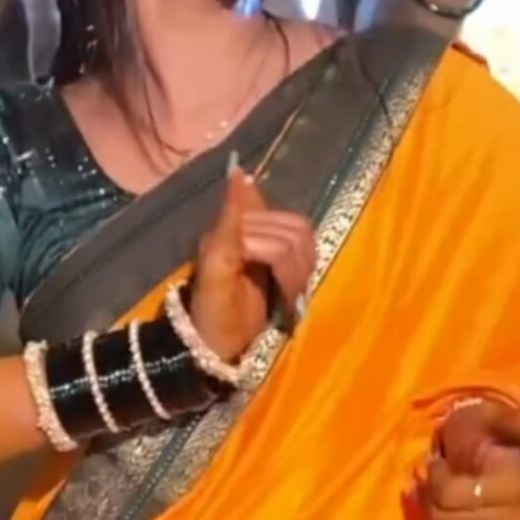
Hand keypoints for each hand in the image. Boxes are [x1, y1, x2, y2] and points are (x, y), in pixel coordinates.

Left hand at [188, 161, 315, 363]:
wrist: (216, 347)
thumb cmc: (211, 309)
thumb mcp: (216, 265)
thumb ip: (231, 220)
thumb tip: (239, 172)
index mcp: (233, 229)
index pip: (276, 218)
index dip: (271, 239)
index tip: (255, 261)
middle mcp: (254, 233)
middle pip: (295, 230)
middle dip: (284, 259)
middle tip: (270, 284)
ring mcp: (273, 252)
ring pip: (304, 243)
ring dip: (294, 270)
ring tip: (281, 291)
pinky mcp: (286, 272)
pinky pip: (308, 260)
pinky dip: (299, 279)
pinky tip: (288, 294)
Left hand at [420, 394, 519, 519]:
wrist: (477, 454)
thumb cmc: (476, 435)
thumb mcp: (482, 420)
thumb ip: (504, 423)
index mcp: (511, 491)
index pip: (455, 499)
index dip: (441, 480)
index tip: (438, 462)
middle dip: (433, 497)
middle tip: (436, 474)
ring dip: (434, 518)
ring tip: (439, 496)